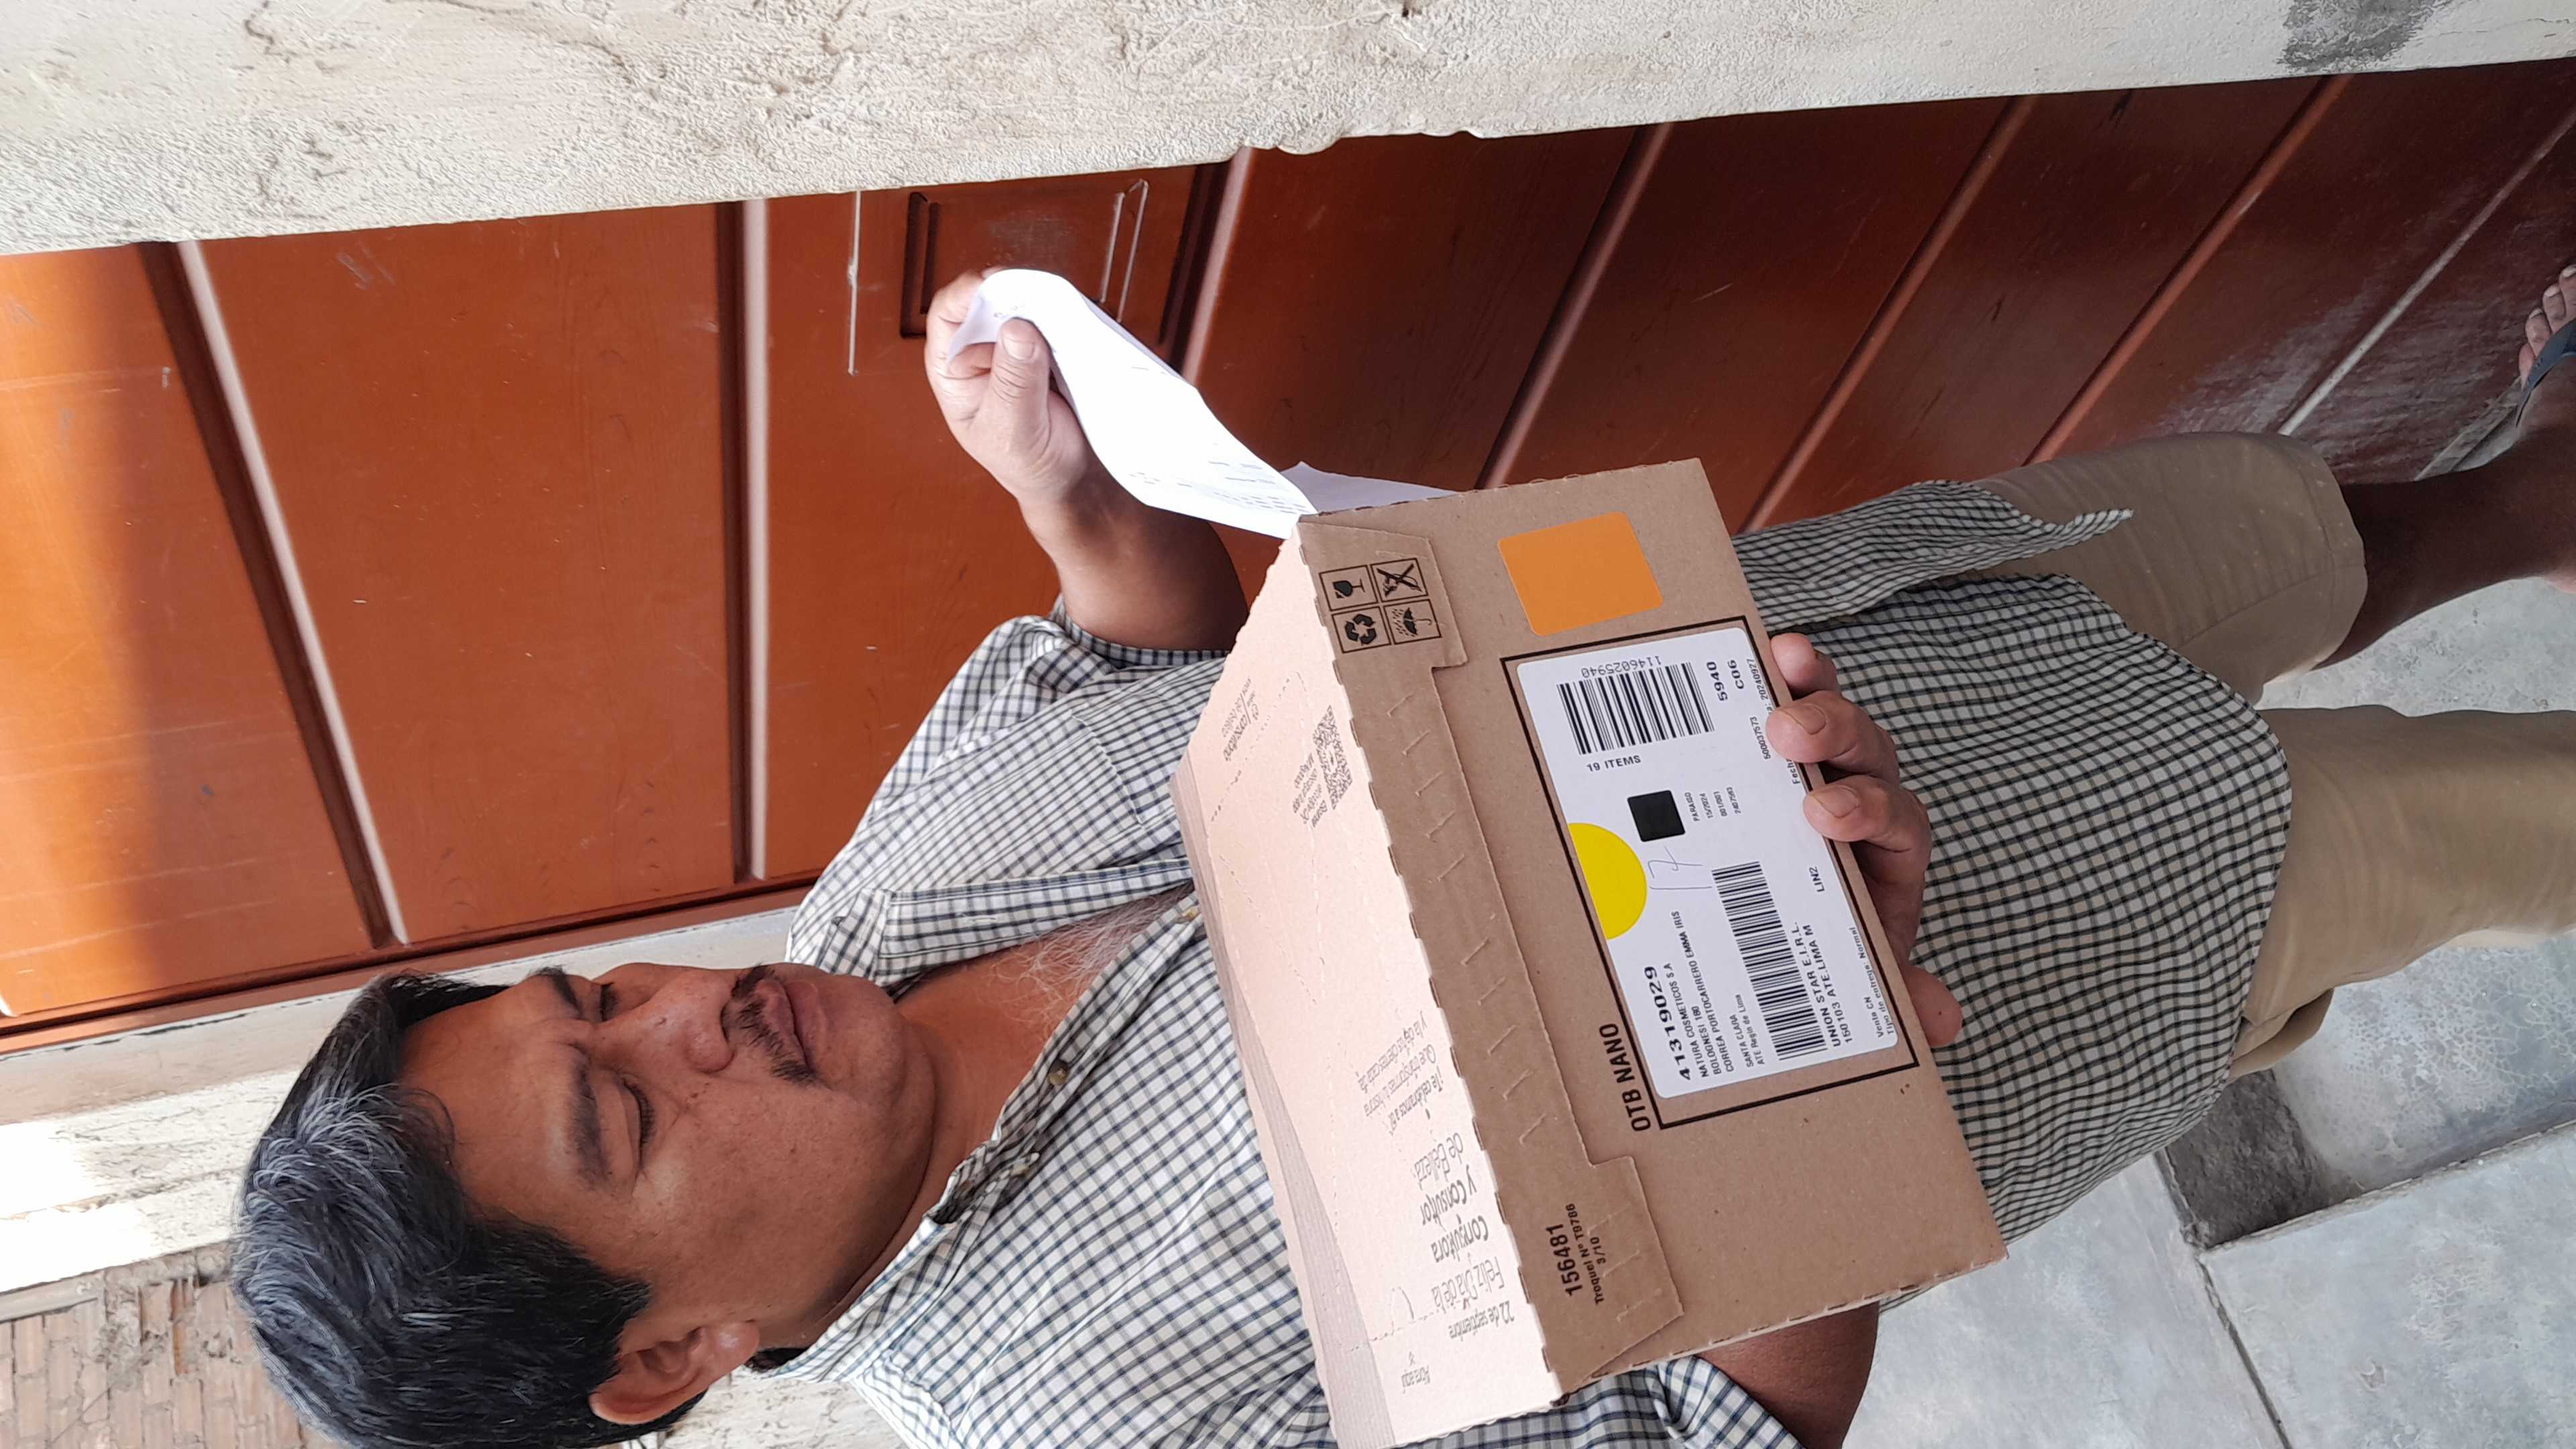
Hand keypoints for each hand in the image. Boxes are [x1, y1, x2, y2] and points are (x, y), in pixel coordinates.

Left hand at [922, 269, 1105, 507]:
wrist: (1073, 479)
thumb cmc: (1028, 462)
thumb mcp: (1014, 430)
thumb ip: (1015, 383)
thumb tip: (1018, 329)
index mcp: (956, 370)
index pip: (947, 317)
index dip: (964, 295)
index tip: (989, 286)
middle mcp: (984, 350)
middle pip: (988, 301)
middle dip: (1011, 293)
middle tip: (1036, 294)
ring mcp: (1020, 344)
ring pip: (1025, 304)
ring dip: (1043, 303)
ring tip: (1060, 312)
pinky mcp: (1053, 344)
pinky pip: (1057, 318)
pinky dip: (1066, 316)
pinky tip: (1076, 324)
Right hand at [1762, 634, 1961, 1048]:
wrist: (1801, 934)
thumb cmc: (1830, 943)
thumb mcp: (1860, 977)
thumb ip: (1895, 995)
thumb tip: (1939, 1019)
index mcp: (1890, 850)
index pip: (1894, 819)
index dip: (1865, 809)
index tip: (1824, 815)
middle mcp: (1867, 795)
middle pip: (1868, 751)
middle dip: (1834, 734)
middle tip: (1788, 733)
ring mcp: (1829, 763)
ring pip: (1833, 713)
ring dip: (1813, 684)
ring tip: (1785, 656)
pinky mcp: (1785, 745)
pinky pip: (1789, 698)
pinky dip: (1781, 673)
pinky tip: (1763, 648)